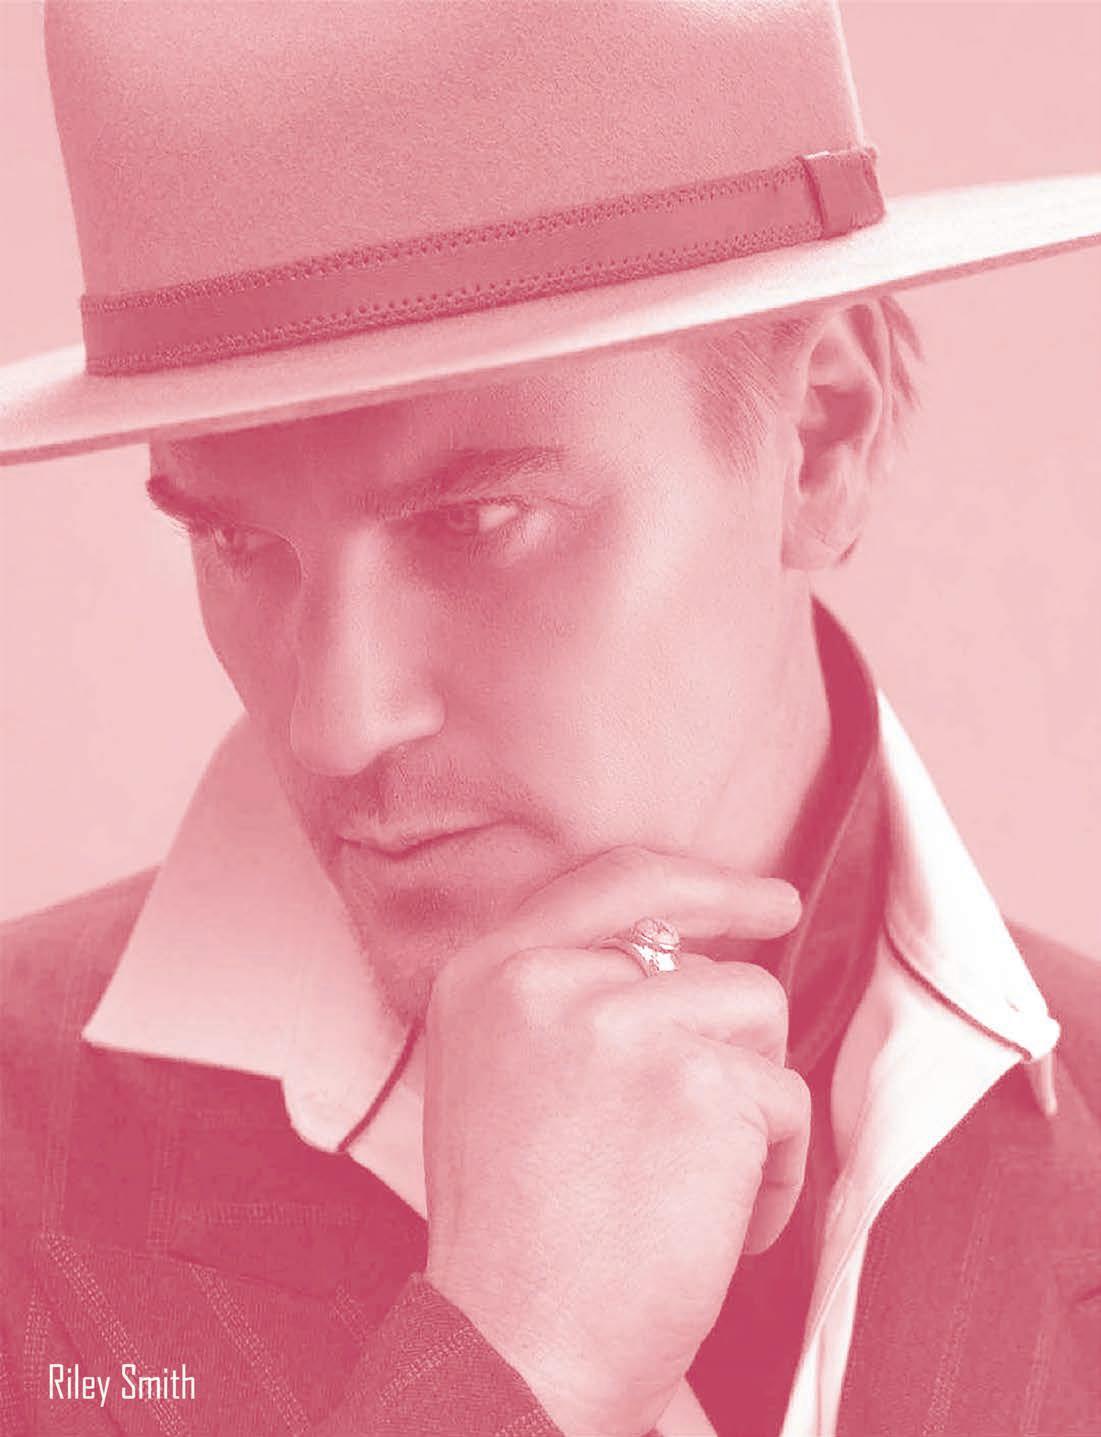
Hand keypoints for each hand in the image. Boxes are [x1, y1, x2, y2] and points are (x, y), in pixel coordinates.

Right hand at [422, 848, 808, 1436]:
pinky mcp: (699, 1085)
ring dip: (752, 1100)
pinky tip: (720, 1225)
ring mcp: (622, 1024)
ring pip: (756, 1014)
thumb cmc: (518, 1234)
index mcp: (489, 973)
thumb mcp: (496, 1075)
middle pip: (701, 957)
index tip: (765, 900)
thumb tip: (677, 955)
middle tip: (748, 1061)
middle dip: (735, 1027)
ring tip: (699, 1181)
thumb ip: (564, 998)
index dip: (704, 883)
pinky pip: (787, 1100)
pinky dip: (777, 1171)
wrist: (522, 1350)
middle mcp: (546, 980)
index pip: (614, 882)